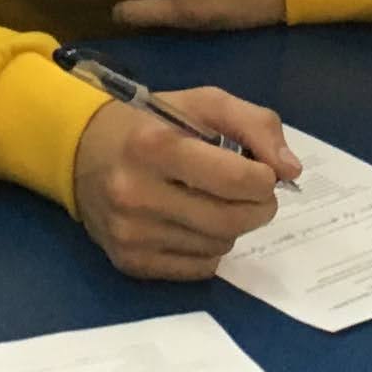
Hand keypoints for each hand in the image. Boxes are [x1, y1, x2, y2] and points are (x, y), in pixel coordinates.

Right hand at [68, 87, 294, 280]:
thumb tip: (290, 171)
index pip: (236, 179)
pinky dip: (211, 248)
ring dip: (233, 226)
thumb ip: (255, 125)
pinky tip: (195, 224)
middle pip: (231, 219)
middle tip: (257, 195)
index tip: (263, 173)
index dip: (265, 179)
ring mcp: (130, 233)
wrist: (80, 152)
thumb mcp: (202, 104)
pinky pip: (199, 268)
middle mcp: (137, 193)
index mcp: (155, 145)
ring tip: (216, 203)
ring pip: (219, 245)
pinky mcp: (129, 262)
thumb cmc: (151, 124)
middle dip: (260, 207)